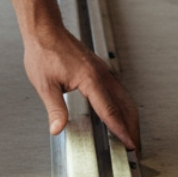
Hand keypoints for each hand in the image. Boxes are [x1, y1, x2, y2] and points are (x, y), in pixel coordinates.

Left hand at [23, 24, 140, 151]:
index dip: (121, 130)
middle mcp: (101, 74)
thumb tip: (57, 129)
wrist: (44, 29)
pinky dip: (123, 105)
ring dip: (130, 117)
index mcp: (90, 78)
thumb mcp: (45, 84)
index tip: (129, 144)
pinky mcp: (99, 69)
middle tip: (134, 147)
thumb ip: (55, 109)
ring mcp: (102, 70)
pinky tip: (119, 113)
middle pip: (125, 105)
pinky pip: (118, 90)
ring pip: (124, 97)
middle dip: (132, 127)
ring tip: (130, 134)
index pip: (110, 110)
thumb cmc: (43, 51)